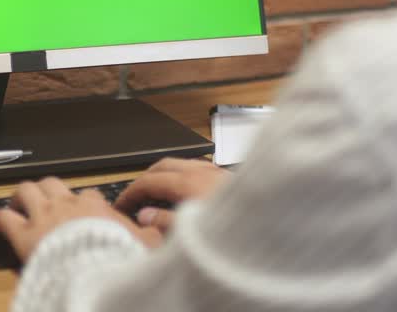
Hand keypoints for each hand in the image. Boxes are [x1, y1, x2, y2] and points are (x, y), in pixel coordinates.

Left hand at [0, 177, 163, 262]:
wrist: (95, 270)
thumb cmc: (117, 258)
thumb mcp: (145, 244)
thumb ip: (149, 234)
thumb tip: (159, 231)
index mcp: (94, 208)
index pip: (87, 195)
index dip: (82, 202)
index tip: (81, 210)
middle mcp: (66, 206)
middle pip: (51, 183)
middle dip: (46, 189)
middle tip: (42, 199)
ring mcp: (43, 217)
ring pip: (25, 191)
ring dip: (20, 196)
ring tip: (17, 202)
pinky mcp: (24, 234)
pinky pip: (3, 219)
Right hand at [114, 157, 230, 234]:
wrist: (275, 219)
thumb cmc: (237, 227)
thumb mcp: (192, 232)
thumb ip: (164, 223)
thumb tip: (145, 216)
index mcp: (188, 181)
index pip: (149, 181)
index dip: (131, 192)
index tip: (121, 204)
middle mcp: (202, 171)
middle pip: (162, 165)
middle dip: (144, 178)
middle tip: (134, 196)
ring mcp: (217, 171)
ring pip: (180, 164)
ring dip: (164, 175)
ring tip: (156, 194)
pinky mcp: (228, 177)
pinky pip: (197, 168)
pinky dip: (182, 176)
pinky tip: (186, 191)